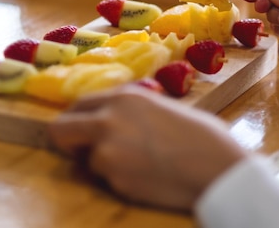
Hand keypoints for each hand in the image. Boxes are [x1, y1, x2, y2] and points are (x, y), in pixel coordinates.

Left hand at [48, 85, 246, 210]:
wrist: (217, 166)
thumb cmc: (203, 135)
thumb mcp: (163, 108)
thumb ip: (133, 112)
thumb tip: (116, 120)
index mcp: (123, 97)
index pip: (79, 104)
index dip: (80, 118)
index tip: (84, 128)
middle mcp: (107, 120)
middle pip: (61, 130)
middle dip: (68, 141)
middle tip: (84, 151)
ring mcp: (107, 152)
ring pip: (85, 161)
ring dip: (102, 165)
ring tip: (138, 165)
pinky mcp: (114, 181)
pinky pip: (105, 181)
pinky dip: (119, 181)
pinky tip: (147, 177)